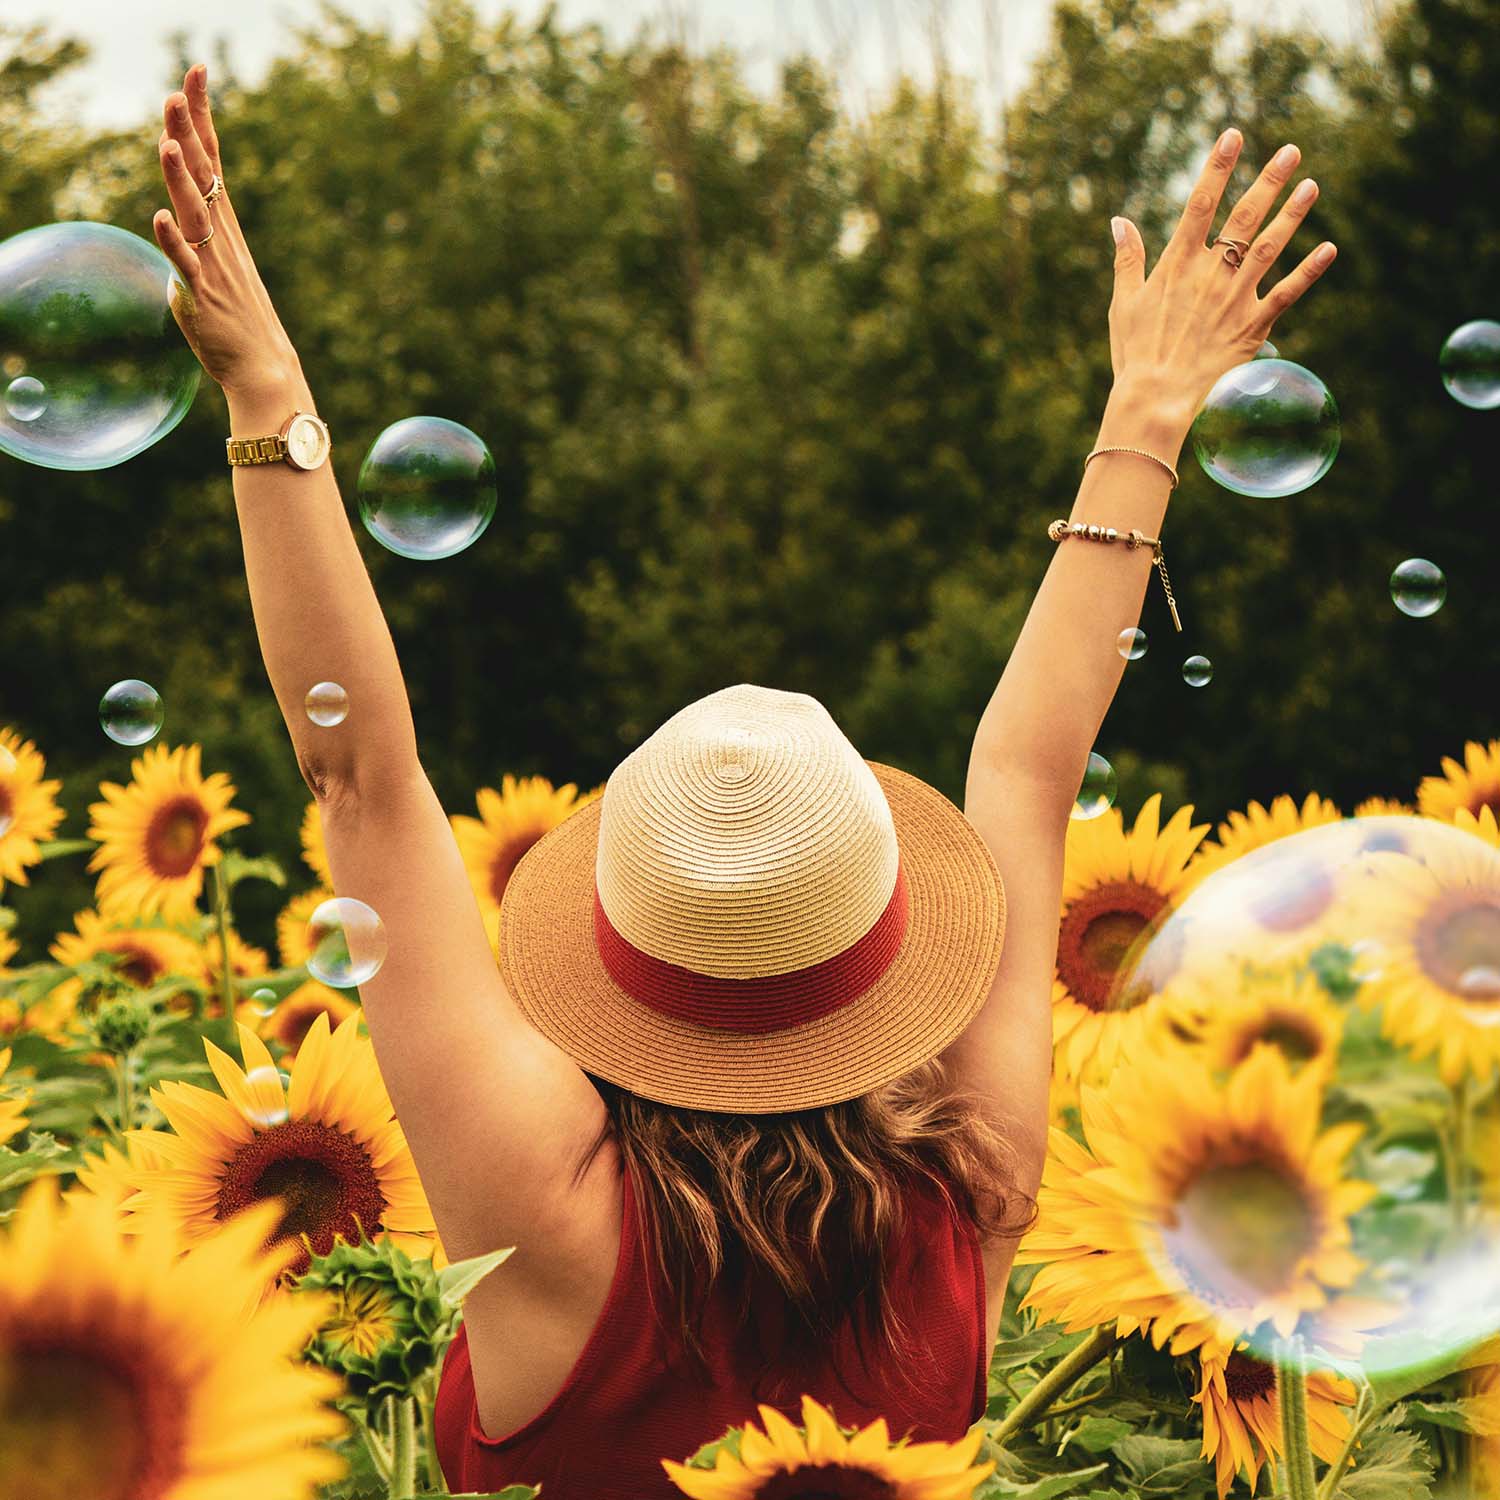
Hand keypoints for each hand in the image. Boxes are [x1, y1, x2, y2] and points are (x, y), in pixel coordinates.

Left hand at [151, 65, 302, 396]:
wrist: (264, 368)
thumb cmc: (238, 322)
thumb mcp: (213, 270)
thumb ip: (190, 244)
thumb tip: (173, 230)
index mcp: (224, 226)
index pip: (212, 159)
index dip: (201, 116)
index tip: (195, 73)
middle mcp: (221, 238)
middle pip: (204, 175)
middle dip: (190, 132)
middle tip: (178, 91)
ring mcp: (213, 265)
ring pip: (195, 213)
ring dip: (181, 179)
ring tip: (169, 143)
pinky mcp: (202, 296)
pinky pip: (186, 264)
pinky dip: (174, 241)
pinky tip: (161, 217)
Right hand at [1106, 129, 1335, 432]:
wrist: (1155, 399)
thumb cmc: (1134, 354)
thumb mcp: (1124, 303)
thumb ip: (1127, 259)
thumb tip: (1119, 221)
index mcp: (1177, 265)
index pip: (1200, 203)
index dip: (1218, 167)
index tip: (1234, 135)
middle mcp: (1210, 275)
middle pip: (1244, 217)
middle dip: (1268, 180)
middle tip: (1291, 150)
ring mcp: (1234, 299)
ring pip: (1269, 246)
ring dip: (1292, 215)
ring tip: (1311, 186)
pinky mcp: (1252, 327)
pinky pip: (1286, 294)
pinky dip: (1308, 271)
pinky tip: (1328, 249)